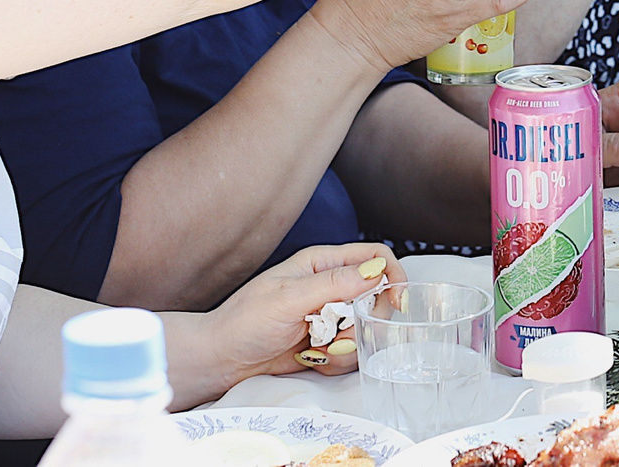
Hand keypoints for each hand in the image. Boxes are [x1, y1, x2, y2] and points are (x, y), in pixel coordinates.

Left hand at [203, 243, 402, 385]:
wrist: (222, 359)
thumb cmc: (244, 321)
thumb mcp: (289, 298)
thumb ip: (334, 284)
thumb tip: (376, 270)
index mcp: (322, 263)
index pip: (374, 257)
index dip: (392, 276)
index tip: (397, 303)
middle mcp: (330, 287)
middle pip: (377, 298)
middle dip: (365, 322)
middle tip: (341, 336)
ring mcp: (329, 317)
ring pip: (365, 330)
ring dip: (348, 347)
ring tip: (318, 349)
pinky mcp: (326, 343)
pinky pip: (350, 353)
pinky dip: (336, 362)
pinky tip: (311, 359)